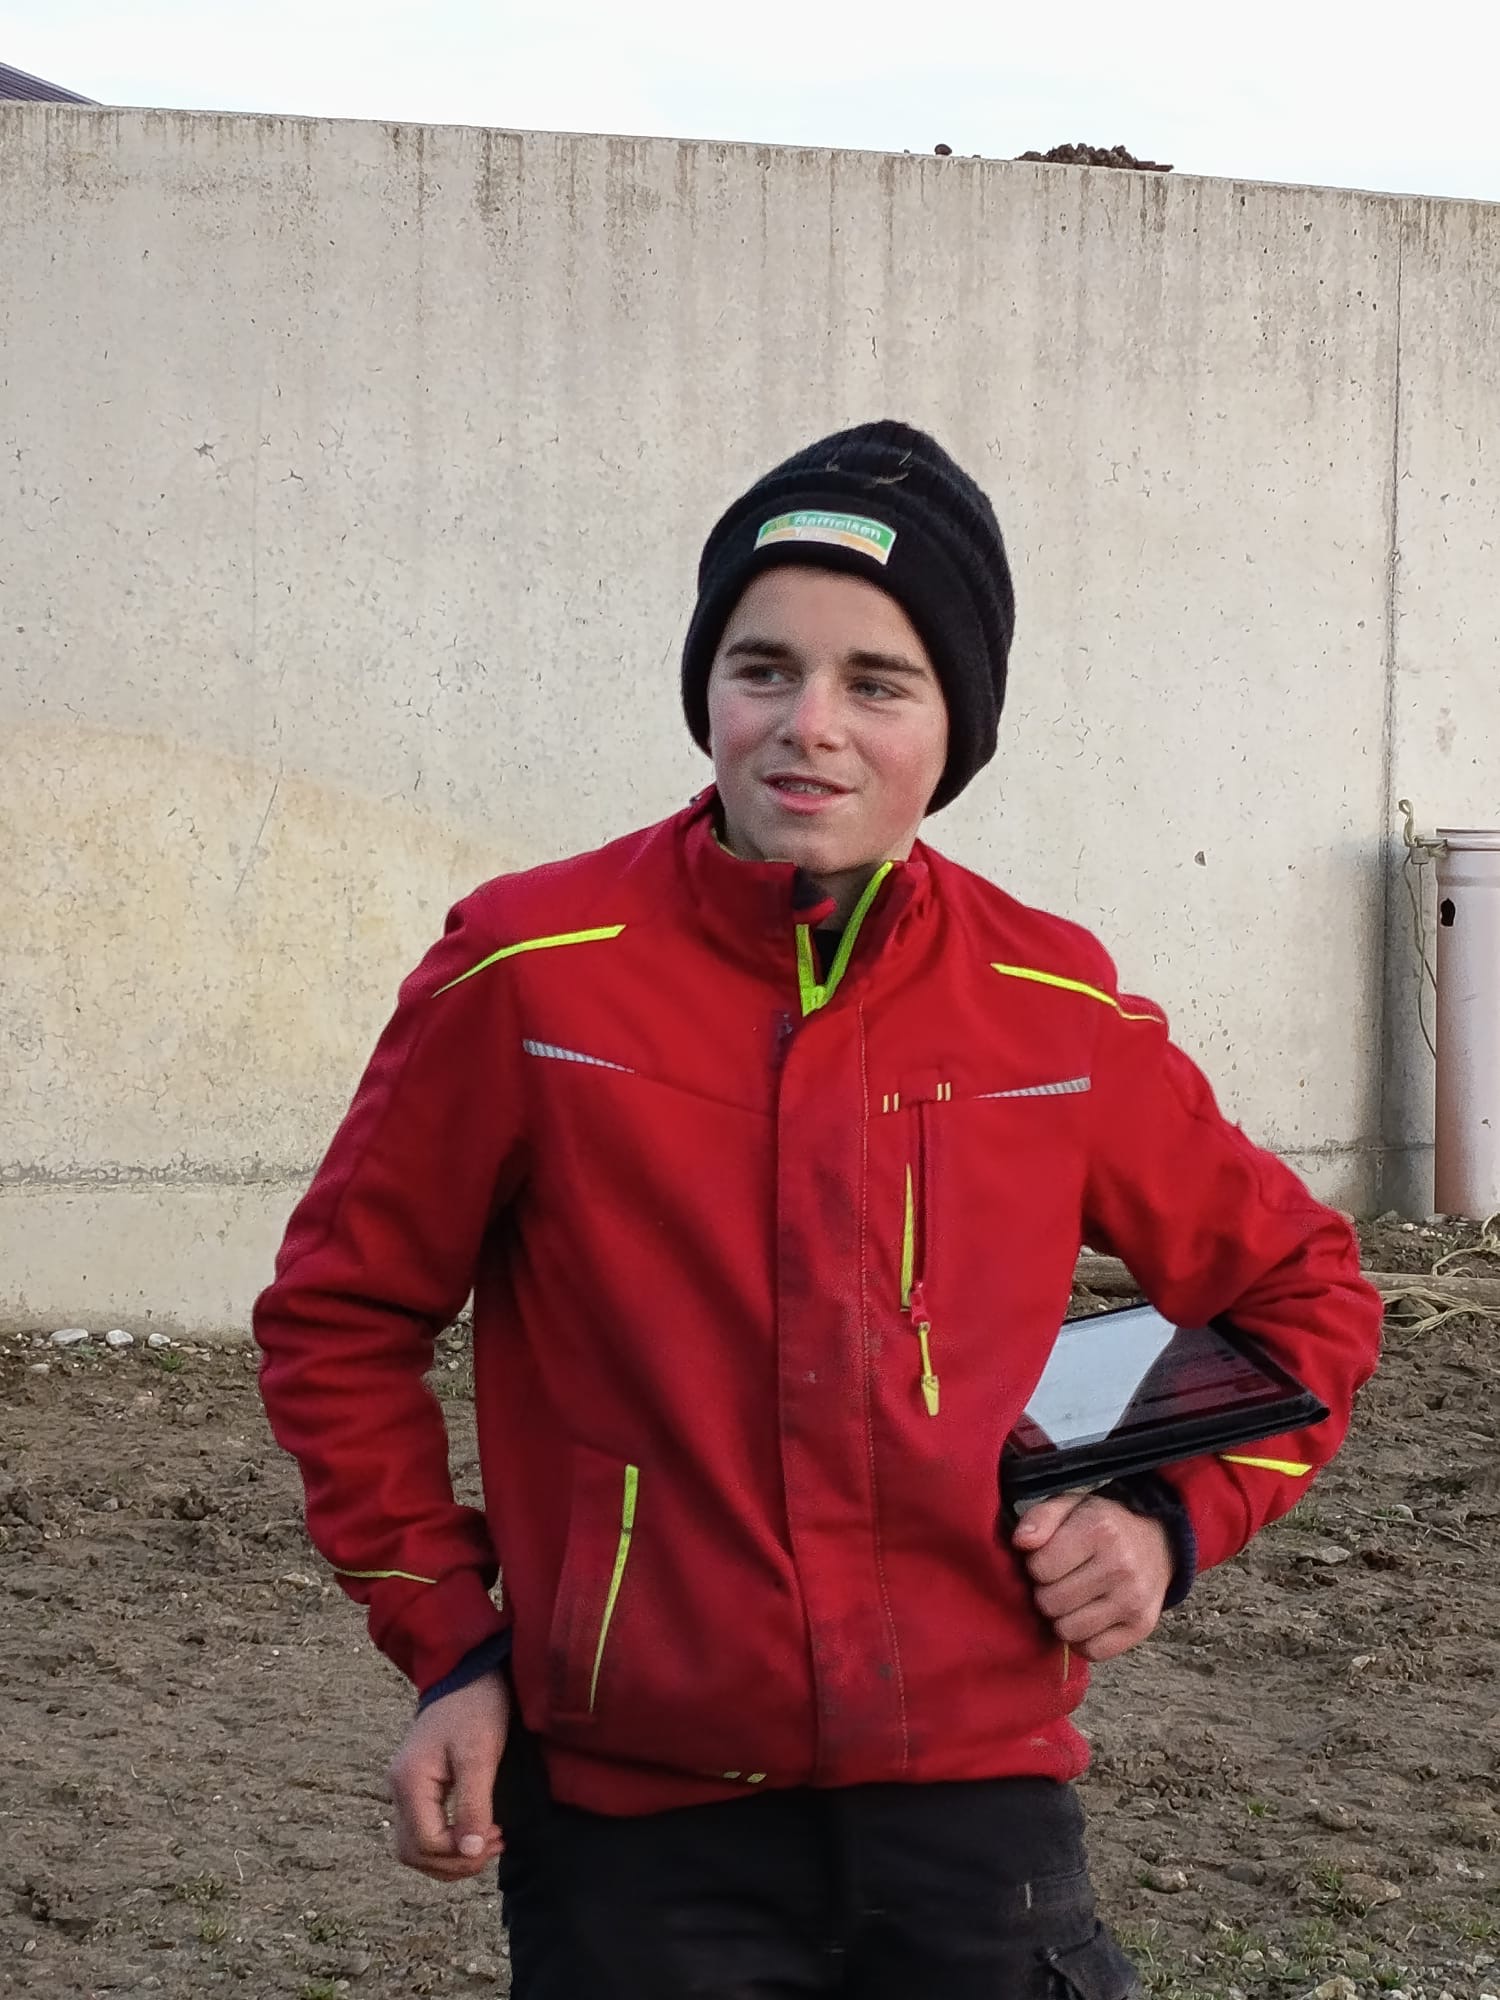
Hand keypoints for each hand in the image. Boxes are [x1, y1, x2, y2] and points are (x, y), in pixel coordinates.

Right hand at [387, 1669, 509, 1880]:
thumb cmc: (476, 1708)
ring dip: (448, 1858)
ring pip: (414, 1847)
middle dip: (454, 1862)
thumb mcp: (480, 1755)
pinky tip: (474, 1833)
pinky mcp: (416, 1785)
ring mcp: (404, 1788)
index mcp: (410, 1781)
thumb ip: (473, 1805)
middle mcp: (398, 1789)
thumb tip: (470, 1852)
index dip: (461, 1853)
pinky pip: (422, 1830)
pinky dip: (445, 1843)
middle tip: (493, 1847)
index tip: (498, 1836)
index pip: (426, 1843)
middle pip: (413, 1853)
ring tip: (486, 1844)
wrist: (469, 1672)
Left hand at [1013, 1492, 1173, 1662]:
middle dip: (1046, 1593)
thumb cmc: (1101, 1527)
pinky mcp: (1141, 1626)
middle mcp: (1120, 1566)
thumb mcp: (1069, 1507)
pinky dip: (1083, 1639)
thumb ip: (1039, 1518)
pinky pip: (1093, 1651)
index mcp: (1099, 1530)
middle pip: (1051, 1603)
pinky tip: (1087, 1617)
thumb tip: (1020, 1541)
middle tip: (1059, 1582)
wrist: (1155, 1544)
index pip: (1039, 1568)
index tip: (1049, 1559)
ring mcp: (1133, 1600)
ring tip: (1072, 1599)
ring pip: (1068, 1631)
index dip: (1036, 1565)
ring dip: (1062, 1618)